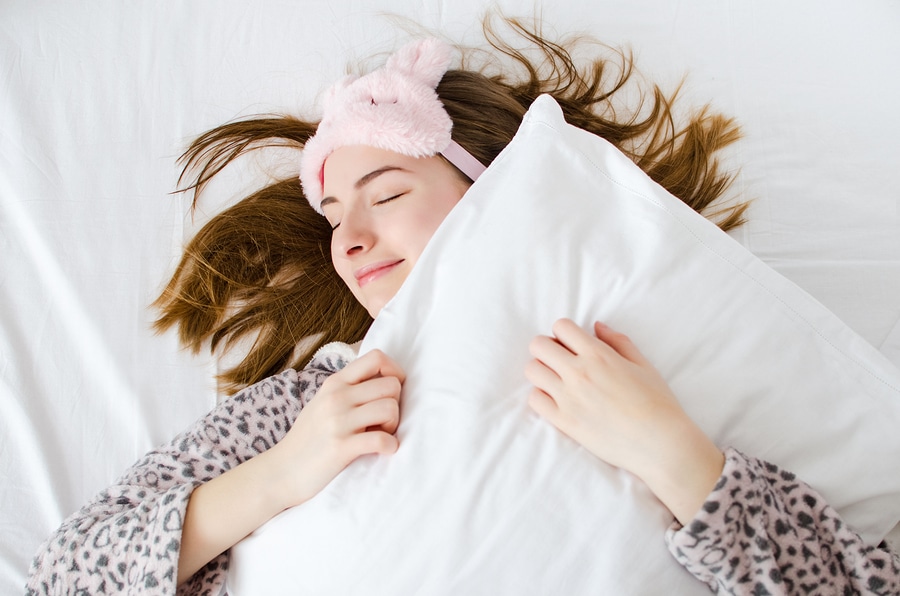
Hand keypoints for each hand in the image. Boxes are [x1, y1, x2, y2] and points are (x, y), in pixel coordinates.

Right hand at [265, 349, 404, 509]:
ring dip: (393, 426)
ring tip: (380, 435)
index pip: (376, 357)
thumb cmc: (309, 438)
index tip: (391, 393)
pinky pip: (382, 440)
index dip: (394, 372)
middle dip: (396, 404)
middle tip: (383, 422)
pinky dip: (390, 446)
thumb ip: (349, 389)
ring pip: (390, 408)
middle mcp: (336, 397)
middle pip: (391, 385)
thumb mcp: (324, 402)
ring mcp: (337, 422)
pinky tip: (382, 451)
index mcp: (335, 383)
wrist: (281, 471)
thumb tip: (385, 380)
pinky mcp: (340, 448)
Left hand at [525, 319, 723, 523]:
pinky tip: (558, 400)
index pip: (561, 326)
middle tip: (562, 360)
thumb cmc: (658, 403)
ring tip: (558, 380)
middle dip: (548, 348)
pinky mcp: (564, 421)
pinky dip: (542, 396)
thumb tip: (597, 326)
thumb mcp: (643, 364)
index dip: (564, 332)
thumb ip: (617, 341)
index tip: (573, 345)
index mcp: (599, 355)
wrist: (660, 444)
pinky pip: (534, 399)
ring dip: (542, 370)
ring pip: (532, 370)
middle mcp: (579, 373)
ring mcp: (568, 398)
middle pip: (538, 345)